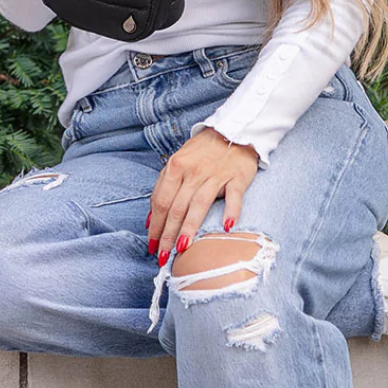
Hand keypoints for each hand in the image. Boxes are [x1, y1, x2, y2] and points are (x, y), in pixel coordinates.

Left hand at [147, 128, 258, 265]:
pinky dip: (231, 211)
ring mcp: (216, 174)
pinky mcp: (237, 177)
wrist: (232, 131)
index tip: (152, 245)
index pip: (162, 201)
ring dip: (189, 228)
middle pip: (177, 207)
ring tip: (182, 249)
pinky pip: (233, 196)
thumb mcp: (178, 162)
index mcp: (176, 166)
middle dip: (168, 234)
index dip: (155, 225)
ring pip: (199, 204)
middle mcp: (194, 171)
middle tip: (163, 257)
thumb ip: (163, 187)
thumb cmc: (202, 151)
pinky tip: (226, 227)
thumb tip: (150, 220)